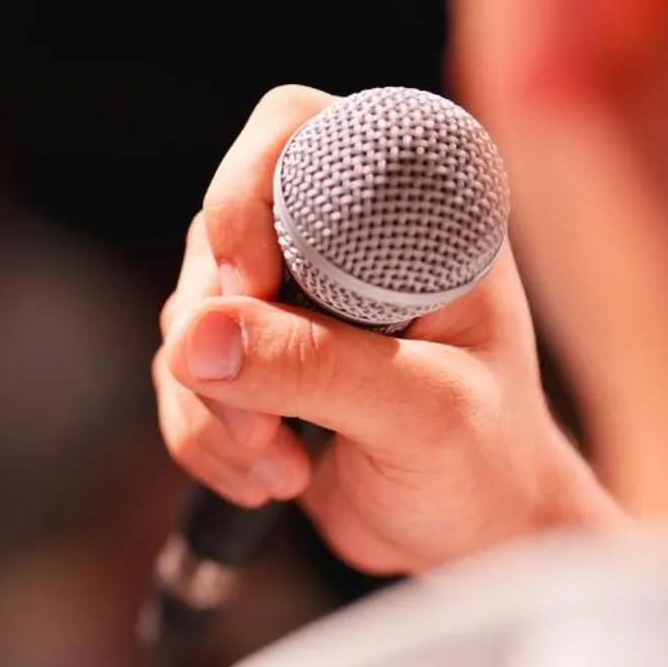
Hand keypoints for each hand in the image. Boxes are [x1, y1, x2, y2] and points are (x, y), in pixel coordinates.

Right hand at [154, 85, 617, 577]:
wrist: (475, 536)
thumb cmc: (486, 461)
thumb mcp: (423, 415)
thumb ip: (317, 368)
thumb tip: (196, 337)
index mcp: (411, 208)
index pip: (296, 130)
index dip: (247, 195)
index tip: (249, 286)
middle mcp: (340, 234)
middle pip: (218, 234)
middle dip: (220, 340)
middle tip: (264, 425)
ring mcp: (290, 294)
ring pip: (189, 314)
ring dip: (213, 406)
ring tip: (282, 467)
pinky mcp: (254, 354)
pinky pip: (181, 374)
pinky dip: (203, 436)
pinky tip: (270, 477)